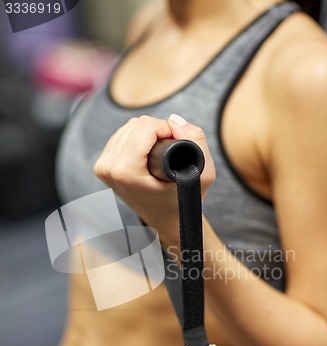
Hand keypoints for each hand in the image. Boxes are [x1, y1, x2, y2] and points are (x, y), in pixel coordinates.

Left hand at [94, 113, 215, 245]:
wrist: (169, 222)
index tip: (179, 144)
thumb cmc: (185, 201)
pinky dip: (137, 138)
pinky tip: (148, 153)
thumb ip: (195, 140)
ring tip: (161, 154)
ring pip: (129, 127)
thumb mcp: (202, 174)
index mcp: (125, 171)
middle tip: (172, 150)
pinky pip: (121, 135)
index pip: (145, 126)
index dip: (168, 129)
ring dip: (148, 133)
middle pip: (136, 124)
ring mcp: (103, 167)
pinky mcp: (102, 165)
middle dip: (158, 130)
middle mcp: (108, 168)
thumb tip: (175, 120)